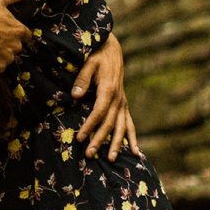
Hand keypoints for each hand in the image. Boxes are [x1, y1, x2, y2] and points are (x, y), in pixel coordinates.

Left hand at [72, 33, 139, 159]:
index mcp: (109, 89)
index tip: (80, 137)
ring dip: (116, 144)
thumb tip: (75, 95)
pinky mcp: (124, 105)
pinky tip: (134, 152)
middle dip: (100, 140)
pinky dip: (132, 138)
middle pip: (110, 123)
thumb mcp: (88, 63)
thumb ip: (82, 79)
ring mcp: (123, 103)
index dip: (90, 125)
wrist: (111, 50)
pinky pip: (130, 124)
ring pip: (121, 127)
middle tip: (89, 154)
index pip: (99, 112)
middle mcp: (118, 99)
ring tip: (110, 159)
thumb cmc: (97, 56)